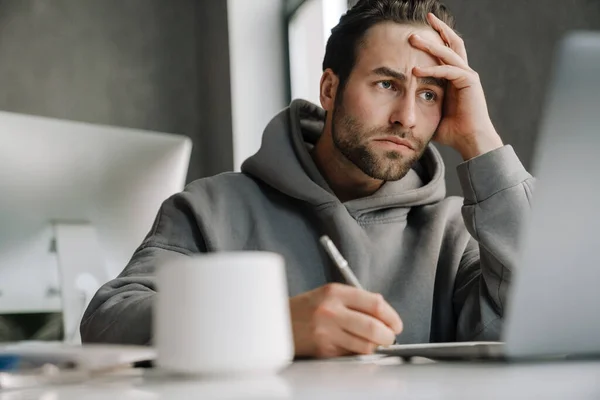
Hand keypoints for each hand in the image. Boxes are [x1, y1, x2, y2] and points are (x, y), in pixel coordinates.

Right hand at [289, 283, 402, 357]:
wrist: (277, 322)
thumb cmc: (305, 308)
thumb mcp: (328, 294)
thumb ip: (355, 300)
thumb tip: (384, 312)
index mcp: (335, 292)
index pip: (375, 304)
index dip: (392, 316)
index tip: (396, 324)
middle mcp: (331, 311)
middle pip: (374, 327)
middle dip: (388, 336)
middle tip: (390, 337)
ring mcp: (326, 332)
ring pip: (365, 345)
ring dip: (374, 347)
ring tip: (372, 342)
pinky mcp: (323, 350)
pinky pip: (351, 355)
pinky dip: (358, 353)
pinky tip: (353, 346)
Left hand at [410, 13, 502, 160]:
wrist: (470, 141)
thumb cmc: (452, 131)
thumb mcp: (430, 113)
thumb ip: (419, 104)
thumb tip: (399, 108)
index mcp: (454, 77)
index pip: (445, 50)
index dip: (434, 38)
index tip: (417, 30)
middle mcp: (463, 72)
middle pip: (451, 42)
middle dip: (436, 30)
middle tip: (418, 23)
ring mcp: (467, 75)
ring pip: (449, 52)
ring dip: (430, 45)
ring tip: (412, 39)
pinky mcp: (470, 82)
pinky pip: (449, 70)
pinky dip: (433, 70)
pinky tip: (416, 71)